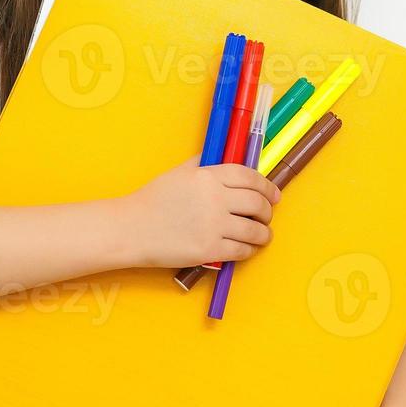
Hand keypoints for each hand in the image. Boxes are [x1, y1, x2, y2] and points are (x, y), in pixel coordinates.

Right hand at [116, 154, 280, 269]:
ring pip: (254, 230)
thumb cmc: (153, 199)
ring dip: (265, 233)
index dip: (267, 186)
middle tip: (267, 215)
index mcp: (208, 176)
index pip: (250, 177)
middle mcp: (215, 199)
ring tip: (264, 235)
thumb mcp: (179, 172)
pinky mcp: (209, 250)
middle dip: (268, 210)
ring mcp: (213, 225)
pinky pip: (242, 250)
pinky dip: (250, 249)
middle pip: (257, 203)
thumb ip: (204, 164)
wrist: (131, 229)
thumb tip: (225, 156)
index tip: (274, 194)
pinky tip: (249, 248)